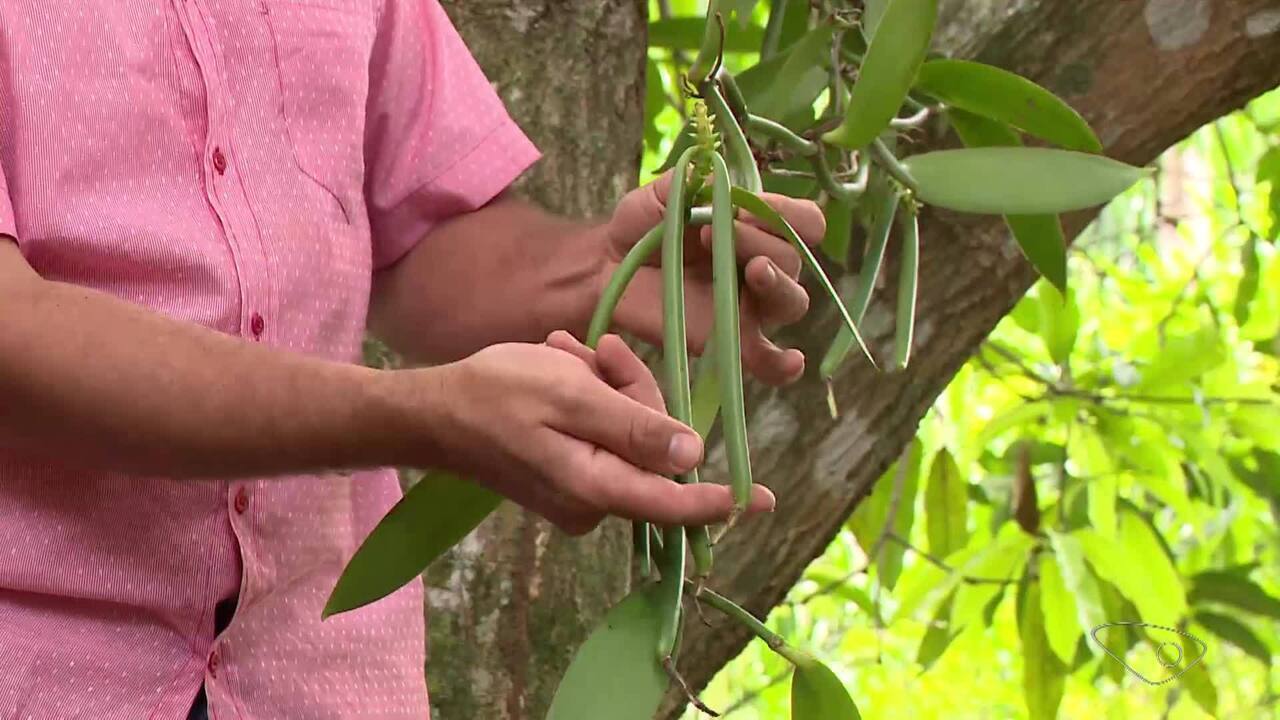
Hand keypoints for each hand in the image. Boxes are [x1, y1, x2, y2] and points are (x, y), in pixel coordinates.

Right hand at [415, 331, 774, 534]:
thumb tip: (693, 456)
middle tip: (599, 351)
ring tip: (567, 354)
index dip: (720, 500)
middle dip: (636, 390)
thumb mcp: (571, 395)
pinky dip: (592, 395)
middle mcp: (593, 501)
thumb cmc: (496, 394)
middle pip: (653, 448)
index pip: (673, 504)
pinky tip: (562, 366)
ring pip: (630, 431)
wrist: (433, 411)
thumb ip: (635, 427)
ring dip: (609, 384)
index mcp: (596, 486)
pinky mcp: (568, 476)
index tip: (764, 497)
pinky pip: (604, 434)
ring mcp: (579, 491)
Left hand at [601, 171, 825, 385]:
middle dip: (761, 242)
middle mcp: (765, 268)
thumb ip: (698, 183)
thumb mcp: (667, 192)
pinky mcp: (730, 342)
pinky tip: (790, 361)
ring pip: (792, 302)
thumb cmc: (641, 224)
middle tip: (713, 234)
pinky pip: (769, 361)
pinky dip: (784, 364)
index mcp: (760, 229)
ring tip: (748, 271)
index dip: (785, 213)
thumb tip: (725, 186)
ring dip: (775, 283)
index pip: (805, 222)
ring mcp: (751, 308)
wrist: (607, 264)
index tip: (741, 207)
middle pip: (795, 261)